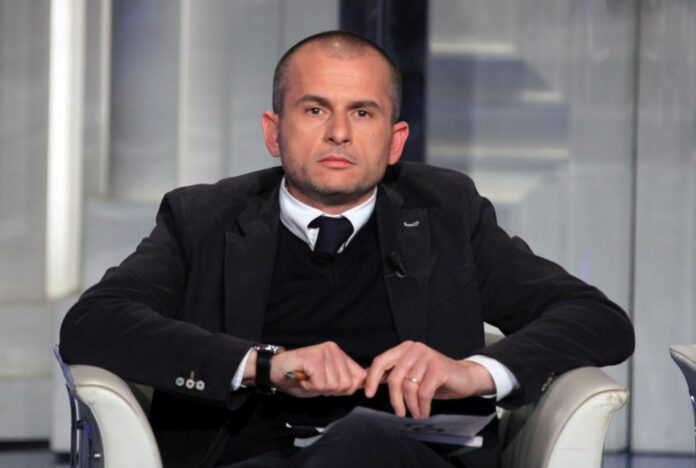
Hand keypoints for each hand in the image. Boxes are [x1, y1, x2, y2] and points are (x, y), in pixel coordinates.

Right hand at [268, 341, 365, 397]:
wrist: (274, 370)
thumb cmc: (299, 377)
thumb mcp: (326, 381)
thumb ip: (343, 382)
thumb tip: (364, 386)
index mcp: (340, 354)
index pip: (359, 376)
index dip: (346, 389)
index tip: (328, 387)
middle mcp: (334, 349)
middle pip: (346, 384)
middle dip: (330, 391)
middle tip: (314, 382)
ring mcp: (324, 352)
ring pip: (333, 385)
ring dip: (318, 389)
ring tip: (307, 379)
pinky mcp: (314, 357)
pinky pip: (320, 384)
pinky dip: (309, 387)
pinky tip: (302, 379)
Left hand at [364, 341, 494, 417]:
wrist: (465, 378)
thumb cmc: (434, 379)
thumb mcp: (411, 375)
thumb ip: (391, 375)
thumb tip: (365, 382)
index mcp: (404, 348)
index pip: (380, 361)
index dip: (372, 379)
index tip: (369, 395)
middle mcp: (414, 349)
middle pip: (394, 377)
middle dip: (395, 400)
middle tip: (399, 413)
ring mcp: (427, 357)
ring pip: (409, 387)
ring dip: (411, 406)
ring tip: (416, 414)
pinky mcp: (439, 369)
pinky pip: (423, 393)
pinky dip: (422, 406)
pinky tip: (424, 411)